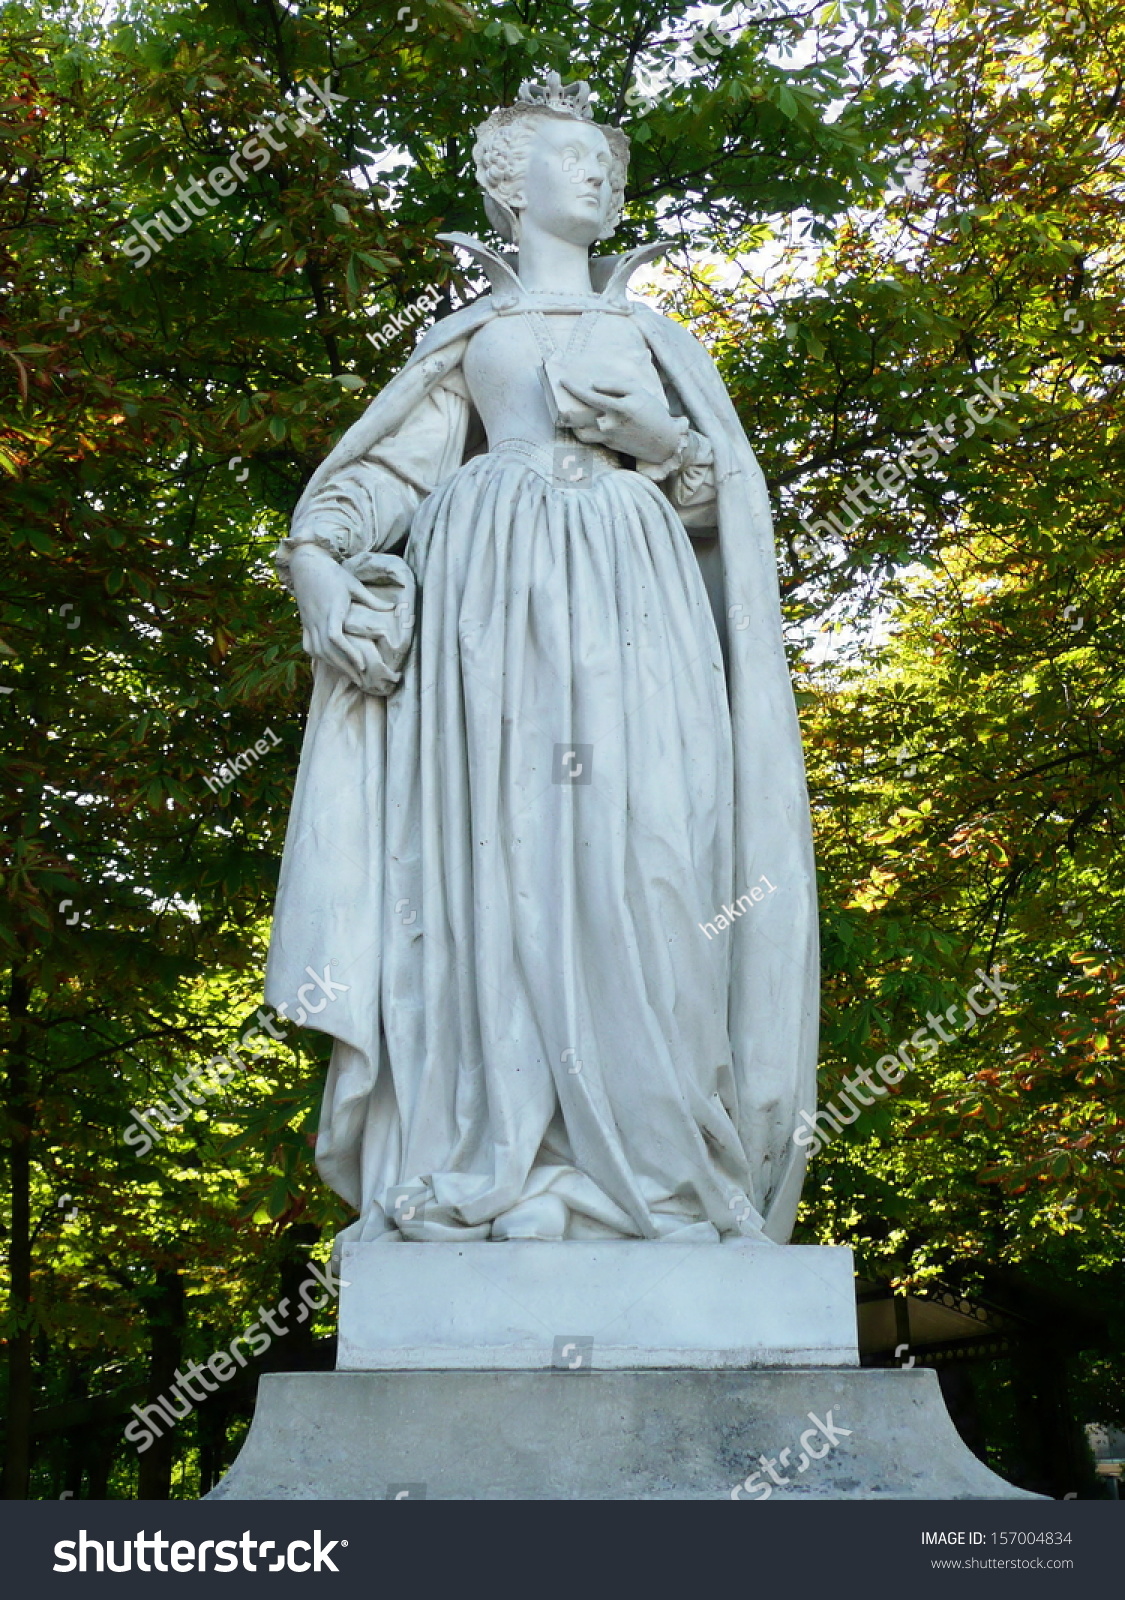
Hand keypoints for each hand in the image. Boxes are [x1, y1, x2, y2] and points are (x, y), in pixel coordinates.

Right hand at [288, 543, 395, 690]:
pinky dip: (320, 657)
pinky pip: (309, 646)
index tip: (363, 665)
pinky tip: (330, 663)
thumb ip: (372, 599)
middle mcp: (317, 620)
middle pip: (328, 651)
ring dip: (334, 665)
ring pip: (318, 651)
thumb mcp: (354, 584)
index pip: (336, 638)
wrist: (307, 564)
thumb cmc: (332, 573)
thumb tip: (392, 608)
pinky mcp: (304, 623)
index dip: (349, 654)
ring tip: (350, 676)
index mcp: (332, 610)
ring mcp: (309, 623)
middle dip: (345, 667)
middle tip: (362, 680)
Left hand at [558, 377, 682, 464]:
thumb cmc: (652, 413)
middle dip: (566, 407)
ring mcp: (608, 437)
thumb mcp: (639, 392)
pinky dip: (585, 430)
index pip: (589, 396)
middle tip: (559, 399)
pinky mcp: (609, 446)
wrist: (664, 442)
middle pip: (578, 417)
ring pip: (581, 432)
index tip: (563, 380)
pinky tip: (586, 422)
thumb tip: (594, 385)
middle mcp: (609, 424)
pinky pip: (591, 437)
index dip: (574, 388)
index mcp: (618, 408)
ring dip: (573, 423)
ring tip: (570, 414)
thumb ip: (616, 386)